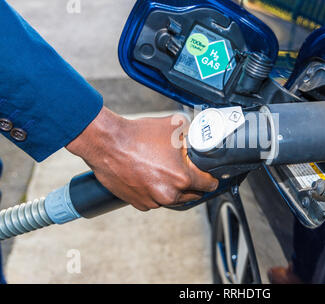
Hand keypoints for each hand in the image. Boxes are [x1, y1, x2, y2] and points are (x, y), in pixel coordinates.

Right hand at [66, 106, 217, 210]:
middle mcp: (169, 194)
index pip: (209, 185)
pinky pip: (155, 200)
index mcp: (182, 178)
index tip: (209, 174)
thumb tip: (200, 136)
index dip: (211, 177)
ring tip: (163, 170)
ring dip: (172, 188)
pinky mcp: (139, 203)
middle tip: (185, 169)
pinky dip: (155, 191)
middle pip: (193, 194)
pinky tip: (150, 176)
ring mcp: (153, 201)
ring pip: (173, 198)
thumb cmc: (138, 135)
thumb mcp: (174, 125)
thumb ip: (192, 135)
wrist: (107, 143)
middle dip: (192, 183)